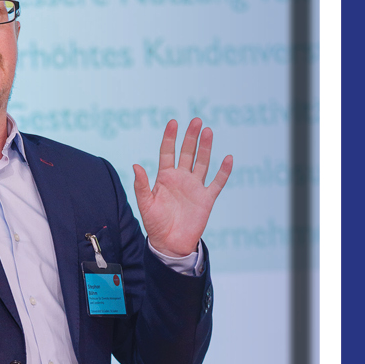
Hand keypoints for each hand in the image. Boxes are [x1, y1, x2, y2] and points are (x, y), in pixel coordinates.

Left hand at [130, 118, 232, 257]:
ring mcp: (195, 187)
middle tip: (197, 121)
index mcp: (165, 177)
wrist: (171, 243)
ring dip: (206, 147)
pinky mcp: (207, 198)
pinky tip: (228, 158)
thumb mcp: (145, 204)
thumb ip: (141, 185)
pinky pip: (217, 182)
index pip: (168, 151)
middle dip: (191, 137)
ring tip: (209, 131)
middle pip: (187, 152)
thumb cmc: (155, 224)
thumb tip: (136, 165)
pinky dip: (224, 171)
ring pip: (202, 162)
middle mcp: (181, 178)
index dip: (170, 137)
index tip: (173, 122)